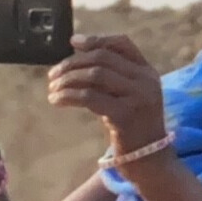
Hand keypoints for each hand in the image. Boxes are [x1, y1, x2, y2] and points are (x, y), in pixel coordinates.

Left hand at [46, 34, 168, 156]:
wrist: (149, 160)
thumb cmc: (131, 127)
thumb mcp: (127, 96)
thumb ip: (111, 76)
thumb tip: (76, 53)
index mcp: (147, 72)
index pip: (122, 43)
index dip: (96, 39)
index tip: (72, 43)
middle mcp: (146, 80)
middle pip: (103, 58)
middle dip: (73, 63)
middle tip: (52, 75)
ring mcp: (137, 97)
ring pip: (95, 75)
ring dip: (68, 79)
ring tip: (52, 88)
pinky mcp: (125, 115)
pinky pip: (90, 97)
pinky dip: (68, 96)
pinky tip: (56, 100)